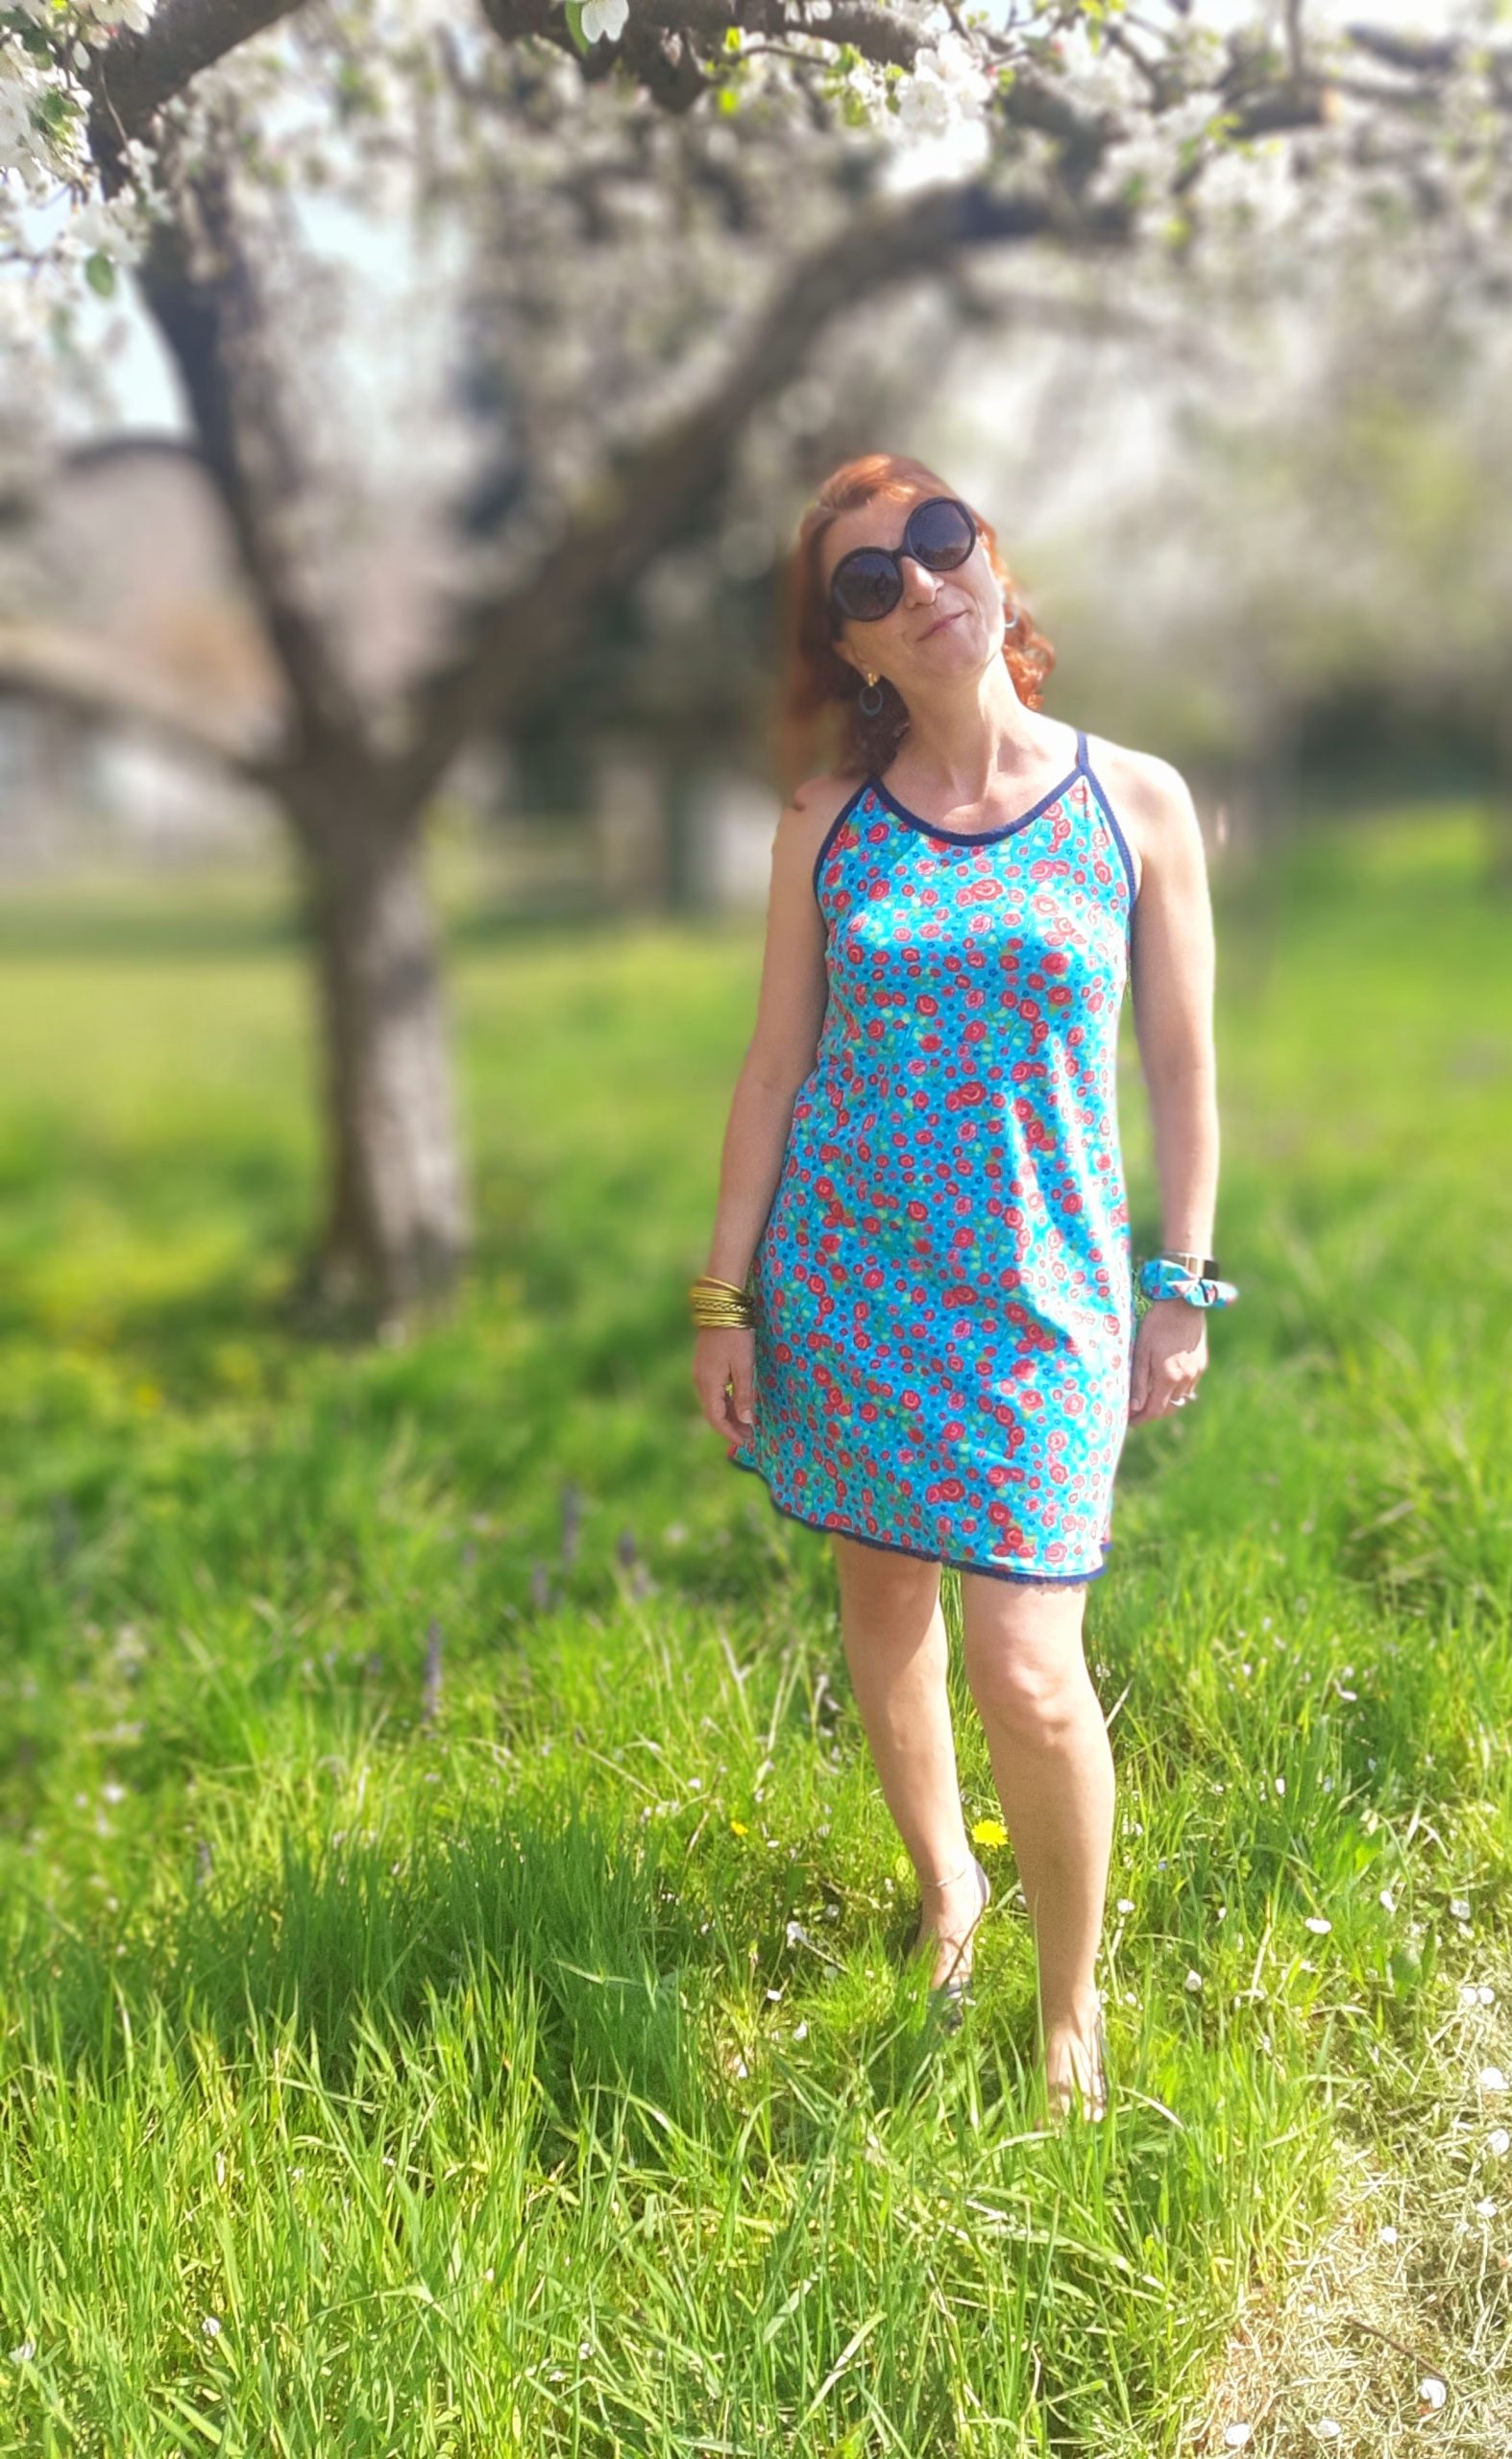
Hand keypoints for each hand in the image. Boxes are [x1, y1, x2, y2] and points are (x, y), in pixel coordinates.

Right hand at [694, 1326, 756, 1444]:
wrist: (721, 1306)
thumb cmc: (736, 1335)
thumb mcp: (744, 1366)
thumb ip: (744, 1394)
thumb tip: (746, 1420)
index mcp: (709, 1384)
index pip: (716, 1419)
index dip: (730, 1433)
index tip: (746, 1443)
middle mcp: (700, 1381)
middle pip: (713, 1413)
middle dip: (730, 1427)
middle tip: (749, 1437)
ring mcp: (701, 1372)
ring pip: (713, 1402)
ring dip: (729, 1415)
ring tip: (747, 1424)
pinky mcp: (705, 1365)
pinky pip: (714, 1391)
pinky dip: (726, 1401)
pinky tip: (739, 1403)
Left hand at [1128, 1299, 1205, 1424]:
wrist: (1183, 1304)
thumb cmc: (1156, 1324)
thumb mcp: (1141, 1352)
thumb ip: (1138, 1381)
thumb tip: (1134, 1407)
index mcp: (1168, 1377)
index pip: (1155, 1410)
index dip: (1142, 1419)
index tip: (1130, 1422)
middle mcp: (1185, 1379)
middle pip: (1169, 1408)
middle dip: (1152, 1413)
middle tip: (1137, 1411)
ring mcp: (1196, 1372)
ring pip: (1180, 1399)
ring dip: (1165, 1402)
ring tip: (1149, 1397)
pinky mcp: (1202, 1364)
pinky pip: (1189, 1387)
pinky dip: (1176, 1390)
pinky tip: (1165, 1383)